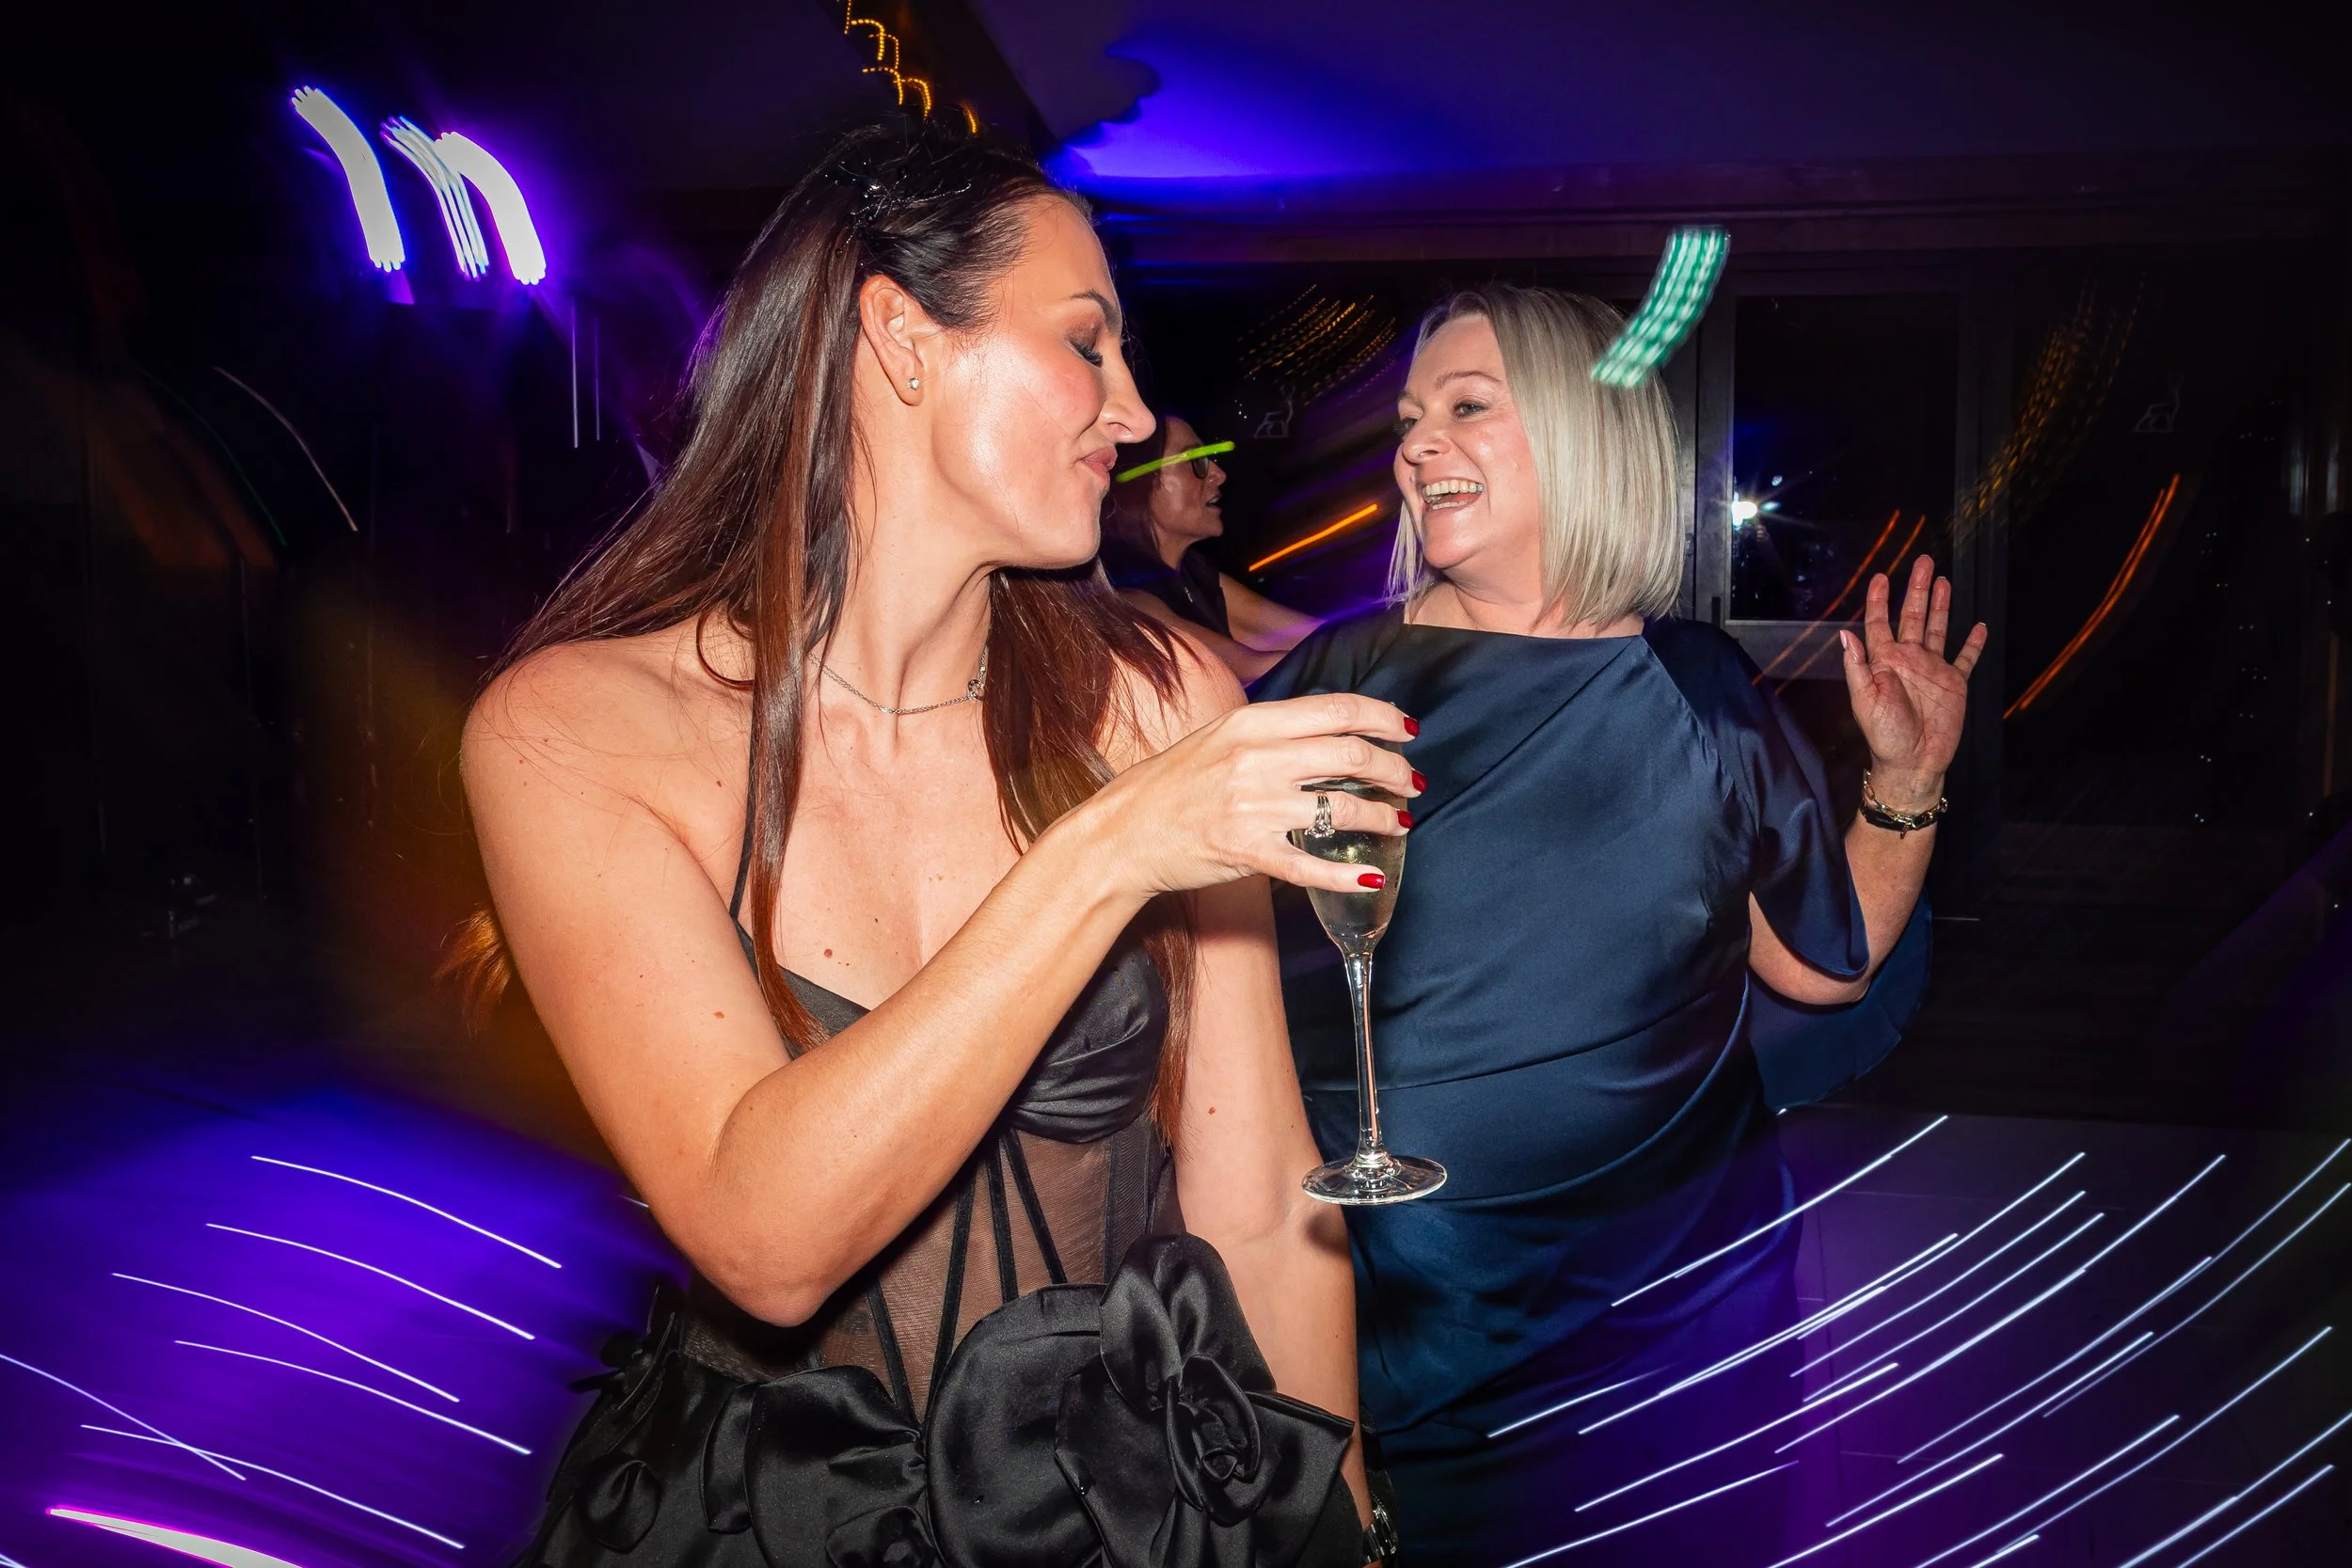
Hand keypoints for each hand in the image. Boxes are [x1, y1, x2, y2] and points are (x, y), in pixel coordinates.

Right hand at [1073, 693, 1420, 899]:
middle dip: (1393, 769)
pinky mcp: (1247, 851)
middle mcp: (1256, 758)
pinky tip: (1370, 877)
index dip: (1382, 717)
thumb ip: (1270, 732)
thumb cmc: (1170, 785)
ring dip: (1383, 817)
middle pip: (1350, 754)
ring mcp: (1253, 806)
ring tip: (1399, 824)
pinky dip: (1348, 874)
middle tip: (1410, 782)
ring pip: (1342, 807)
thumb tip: (1327, 731)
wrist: (1122, 833)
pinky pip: (1311, 864)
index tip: (1406, 730)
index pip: (1335, 709)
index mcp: (1251, 722)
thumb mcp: (1218, 738)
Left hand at [1839, 555, 1986, 809]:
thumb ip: (1857, 667)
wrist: (1914, 762)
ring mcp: (1933, 670)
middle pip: (1914, 616)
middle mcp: (1909, 660)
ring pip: (1939, 629)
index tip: (1882, 576)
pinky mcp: (1954, 684)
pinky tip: (1978, 625)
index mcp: (1885, 661)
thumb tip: (1845, 634)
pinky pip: (1965, 658)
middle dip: (1917, 589)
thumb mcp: (1865, 700)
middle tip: (1923, 561)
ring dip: (1941, 605)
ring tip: (1944, 580)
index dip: (1881, 599)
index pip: (1881, 622)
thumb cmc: (1884, 735)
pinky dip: (1972, 643)